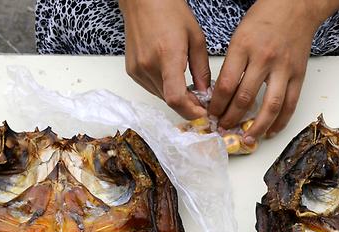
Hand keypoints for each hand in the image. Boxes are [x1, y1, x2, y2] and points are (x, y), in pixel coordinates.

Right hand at [119, 0, 210, 118]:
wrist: (143, 0)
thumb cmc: (170, 12)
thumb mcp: (196, 39)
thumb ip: (202, 70)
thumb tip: (205, 93)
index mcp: (167, 56)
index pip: (176, 98)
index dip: (191, 112)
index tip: (203, 113)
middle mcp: (148, 65)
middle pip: (170, 101)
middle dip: (188, 105)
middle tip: (201, 100)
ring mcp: (138, 69)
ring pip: (162, 96)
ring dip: (177, 97)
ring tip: (189, 87)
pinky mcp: (132, 71)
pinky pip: (152, 88)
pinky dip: (165, 89)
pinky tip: (173, 77)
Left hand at [209, 0, 338, 141]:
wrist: (296, 6)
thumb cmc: (264, 18)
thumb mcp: (239, 35)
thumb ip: (232, 63)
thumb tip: (223, 94)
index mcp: (243, 47)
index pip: (226, 84)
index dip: (217, 105)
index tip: (212, 115)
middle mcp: (263, 59)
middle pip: (244, 99)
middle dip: (231, 119)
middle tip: (224, 129)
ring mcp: (283, 69)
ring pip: (269, 107)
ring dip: (257, 128)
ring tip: (247, 139)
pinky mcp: (299, 75)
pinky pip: (290, 105)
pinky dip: (280, 122)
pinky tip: (270, 131)